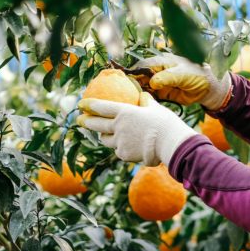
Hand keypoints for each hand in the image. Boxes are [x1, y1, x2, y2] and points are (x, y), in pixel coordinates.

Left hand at [77, 93, 197, 166]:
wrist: (170, 144)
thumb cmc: (165, 123)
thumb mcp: (155, 108)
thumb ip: (146, 102)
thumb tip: (143, 96)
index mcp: (124, 112)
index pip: (101, 107)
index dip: (89, 105)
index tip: (81, 104)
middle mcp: (118, 127)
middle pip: (97, 125)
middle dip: (86, 122)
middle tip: (79, 120)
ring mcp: (120, 142)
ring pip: (106, 140)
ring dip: (105, 137)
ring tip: (105, 135)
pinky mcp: (124, 154)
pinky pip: (119, 151)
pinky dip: (122, 149)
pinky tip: (131, 147)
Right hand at [131, 53, 230, 109]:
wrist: (209, 88)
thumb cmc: (197, 75)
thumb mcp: (182, 74)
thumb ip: (167, 78)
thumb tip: (152, 82)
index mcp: (162, 63)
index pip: (143, 66)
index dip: (133, 72)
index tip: (123, 80)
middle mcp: (158, 72)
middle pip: (140, 77)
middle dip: (132, 84)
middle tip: (124, 93)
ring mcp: (160, 83)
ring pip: (144, 86)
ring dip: (137, 92)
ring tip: (129, 99)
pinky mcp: (163, 93)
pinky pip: (151, 95)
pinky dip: (145, 99)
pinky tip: (139, 104)